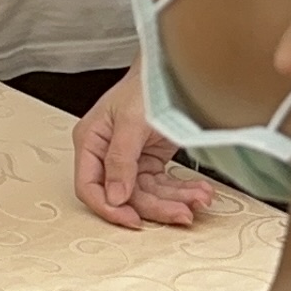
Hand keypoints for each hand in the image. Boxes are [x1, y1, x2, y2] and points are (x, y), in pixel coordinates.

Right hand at [71, 67, 213, 229]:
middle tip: (183, 213)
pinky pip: (163, 184)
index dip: (109, 208)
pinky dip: (181, 190)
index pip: (89, 186)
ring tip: (201, 198)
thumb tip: (115, 197)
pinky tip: (200, 191)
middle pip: (125, 195)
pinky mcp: (149, 160)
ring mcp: (129, 159)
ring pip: (148, 193)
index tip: (133, 220)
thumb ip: (121, 160)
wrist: (173, 69)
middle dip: (156, 206)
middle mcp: (106, 154)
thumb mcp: (131, 120)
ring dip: (175, 199)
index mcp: (91, 142)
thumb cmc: (145, 85)